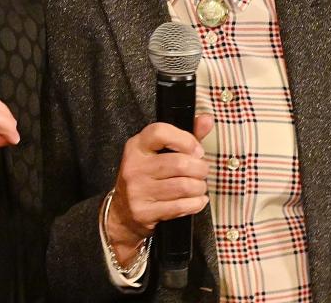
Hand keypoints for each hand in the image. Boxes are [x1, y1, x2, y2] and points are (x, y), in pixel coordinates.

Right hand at [106, 115, 213, 265]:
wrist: (123, 211)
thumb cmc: (146, 177)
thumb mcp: (158, 153)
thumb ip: (184, 136)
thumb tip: (207, 119)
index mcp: (137, 146)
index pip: (160, 132)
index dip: (185, 139)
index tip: (197, 150)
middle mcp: (134, 166)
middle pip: (179, 163)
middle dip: (200, 169)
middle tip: (202, 171)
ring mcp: (138, 190)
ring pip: (184, 186)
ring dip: (199, 187)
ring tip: (199, 186)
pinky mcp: (145, 211)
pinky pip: (181, 206)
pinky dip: (196, 203)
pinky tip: (196, 200)